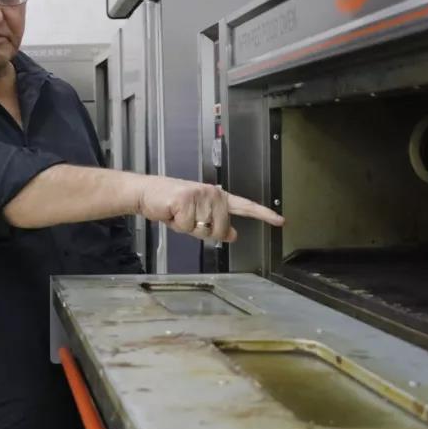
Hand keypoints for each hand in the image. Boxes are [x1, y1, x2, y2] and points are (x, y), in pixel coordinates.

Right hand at [136, 176, 283, 241]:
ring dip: (187, 228)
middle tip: (187, 218)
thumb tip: (234, 235)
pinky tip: (171, 212)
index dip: (264, 215)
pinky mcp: (186, 200)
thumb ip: (217, 224)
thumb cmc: (170, 205)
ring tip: (177, 214)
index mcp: (218, 196)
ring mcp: (201, 195)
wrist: (147, 193)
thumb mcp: (196, 216)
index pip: (245, 206)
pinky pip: (187, 227)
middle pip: (220, 230)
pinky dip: (177, 225)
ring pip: (203, 230)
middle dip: (203, 232)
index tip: (280, 221)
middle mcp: (213, 193)